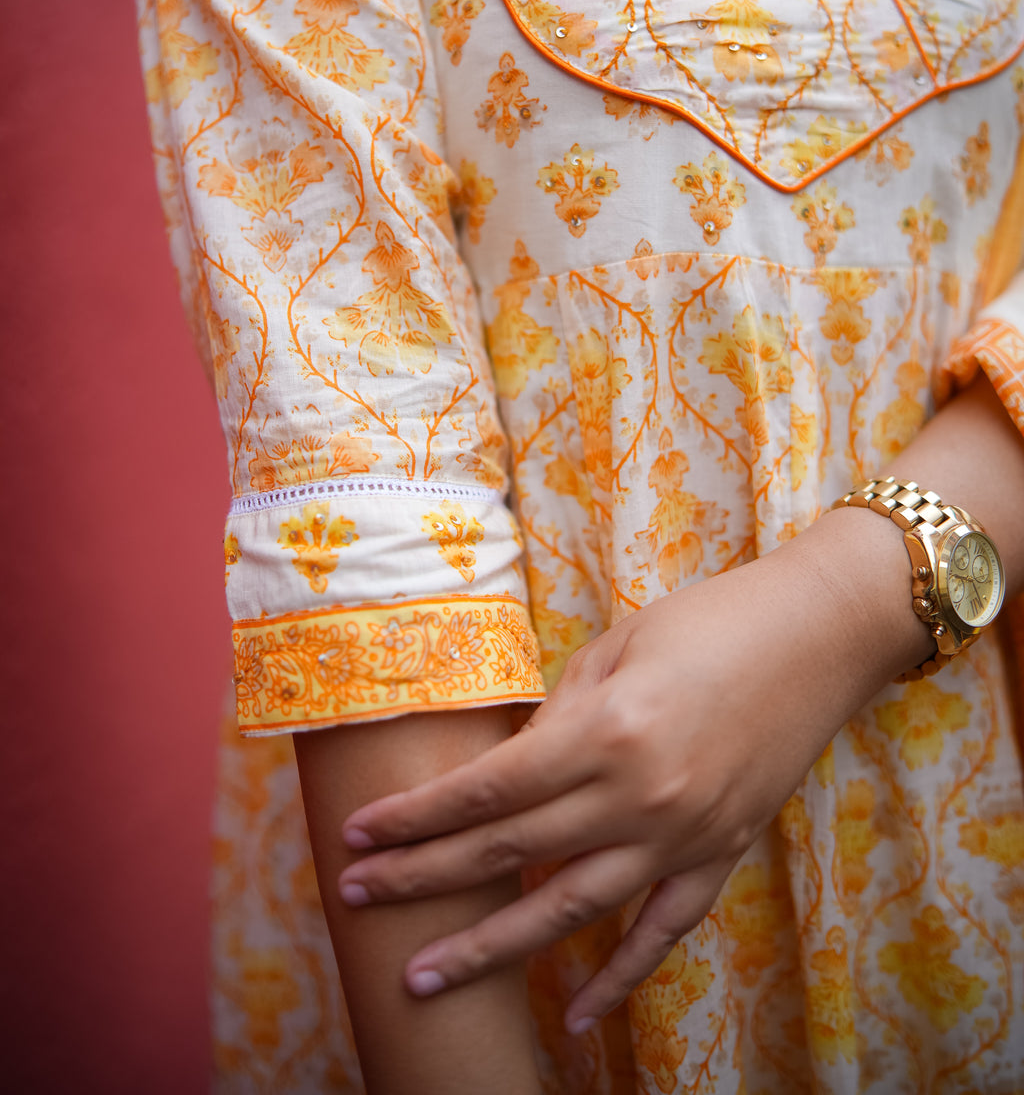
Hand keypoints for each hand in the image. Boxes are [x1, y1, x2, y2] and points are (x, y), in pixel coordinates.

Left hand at [337, 508, 921, 1030]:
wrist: (822, 636)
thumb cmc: (713, 620)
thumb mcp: (619, 646)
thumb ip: (562, 715)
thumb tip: (513, 764)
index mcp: (607, 733)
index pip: (489, 791)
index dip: (418, 817)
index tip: (359, 832)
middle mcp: (640, 798)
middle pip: (511, 851)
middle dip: (425, 878)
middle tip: (358, 897)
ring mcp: (684, 838)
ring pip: (570, 912)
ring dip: (492, 946)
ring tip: (427, 974)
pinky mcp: (722, 856)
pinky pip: (661, 933)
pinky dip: (618, 980)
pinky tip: (575, 1018)